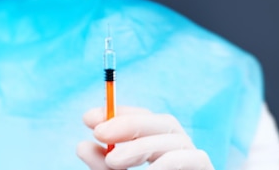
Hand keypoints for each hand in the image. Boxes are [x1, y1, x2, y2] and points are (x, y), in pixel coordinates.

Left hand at [77, 106, 213, 169]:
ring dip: (140, 145)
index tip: (88, 119)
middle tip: (99, 133)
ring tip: (112, 160)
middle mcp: (181, 151)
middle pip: (162, 123)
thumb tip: (82, 146)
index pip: (142, 120)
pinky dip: (168, 162)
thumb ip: (103, 168)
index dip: (117, 114)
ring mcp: (196, 162)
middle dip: (128, 123)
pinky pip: (194, 158)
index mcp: (160, 149)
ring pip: (174, 138)